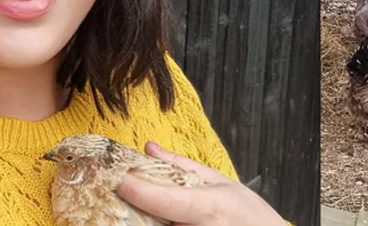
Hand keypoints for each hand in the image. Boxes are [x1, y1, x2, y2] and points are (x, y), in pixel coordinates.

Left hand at [116, 143, 288, 225]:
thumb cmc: (248, 215)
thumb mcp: (220, 182)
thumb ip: (181, 166)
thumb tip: (149, 149)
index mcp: (208, 208)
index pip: (165, 200)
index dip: (139, 190)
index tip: (119, 179)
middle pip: (154, 221)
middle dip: (138, 208)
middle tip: (125, 192)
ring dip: (147, 219)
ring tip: (151, 207)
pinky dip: (159, 224)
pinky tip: (162, 217)